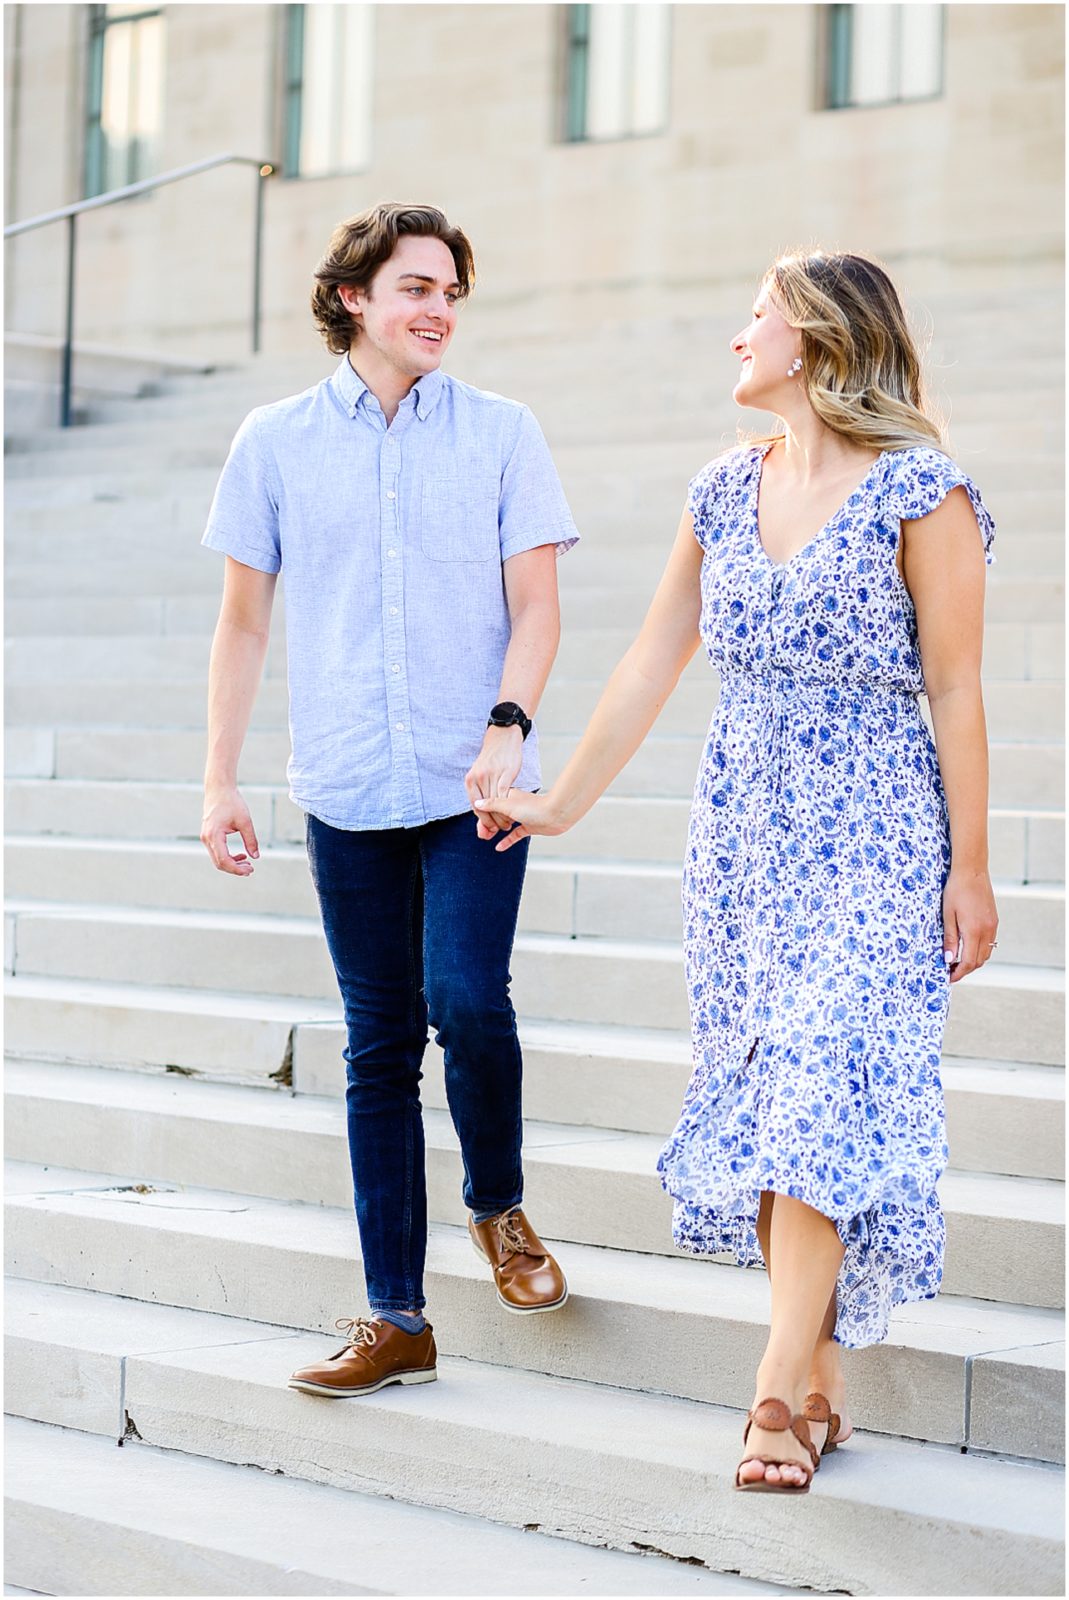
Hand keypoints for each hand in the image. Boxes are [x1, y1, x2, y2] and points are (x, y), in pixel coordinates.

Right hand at [201, 785, 259, 875]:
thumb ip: (251, 840)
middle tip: (251, 869)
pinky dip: (228, 856)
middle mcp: (206, 838)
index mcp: (214, 835)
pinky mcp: (208, 835)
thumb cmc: (232, 802)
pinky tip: (241, 855)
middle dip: (235, 869)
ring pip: (217, 859)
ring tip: (248, 863)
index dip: (237, 869)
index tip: (251, 869)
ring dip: (232, 864)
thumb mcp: (245, 821)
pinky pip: (217, 851)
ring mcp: (205, 837)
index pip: (224, 860)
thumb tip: (256, 856)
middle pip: (219, 863)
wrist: (219, 789)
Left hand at [465, 725, 524, 839]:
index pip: (475, 806)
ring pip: (496, 802)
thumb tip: (480, 815)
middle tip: (500, 829)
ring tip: (508, 823)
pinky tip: (513, 812)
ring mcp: (492, 774)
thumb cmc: (492, 761)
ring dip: (502, 816)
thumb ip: (480, 794)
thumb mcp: (480, 775)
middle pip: (486, 806)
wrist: (502, 739)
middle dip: (493, 821)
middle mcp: (478, 777)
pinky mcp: (505, 772)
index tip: (490, 829)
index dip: (483, 820)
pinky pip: (504, 793)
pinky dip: (508, 805)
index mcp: (470, 780)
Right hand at [472, 789, 568, 851]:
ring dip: (495, 831)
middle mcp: (514, 805)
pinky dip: (507, 840)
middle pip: (496, 815)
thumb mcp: (507, 804)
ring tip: (486, 837)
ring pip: (505, 824)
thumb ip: (492, 804)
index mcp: (508, 796)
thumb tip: (477, 803)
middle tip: (480, 834)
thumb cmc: (535, 806)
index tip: (478, 822)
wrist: (557, 813)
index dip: (482, 814)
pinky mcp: (530, 827)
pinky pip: (515, 834)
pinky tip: (499, 847)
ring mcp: (522, 816)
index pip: (490, 805)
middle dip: (487, 824)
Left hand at [942, 867, 998, 982]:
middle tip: (950, 971)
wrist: (972, 871)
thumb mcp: (948, 915)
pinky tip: (968, 947)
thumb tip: (948, 960)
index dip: (959, 973)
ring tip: (957, 960)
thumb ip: (950, 939)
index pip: (969, 962)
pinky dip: (980, 950)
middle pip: (979, 961)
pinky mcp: (994, 920)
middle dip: (965, 969)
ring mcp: (993, 925)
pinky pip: (990, 942)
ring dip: (973, 961)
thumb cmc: (956, 890)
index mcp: (974, 931)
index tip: (948, 977)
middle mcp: (987, 930)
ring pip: (986, 953)